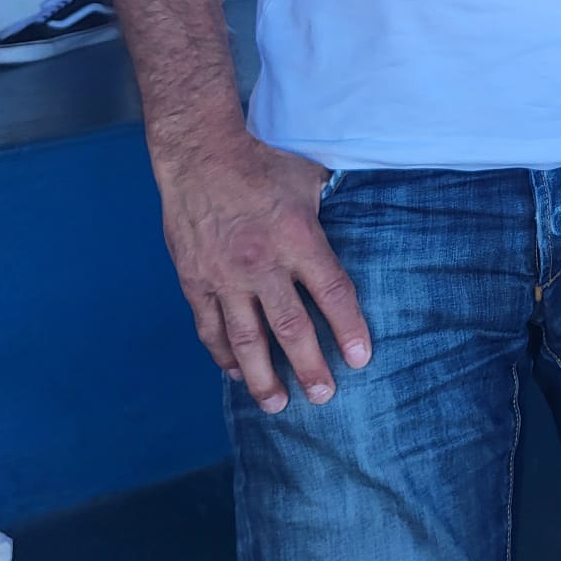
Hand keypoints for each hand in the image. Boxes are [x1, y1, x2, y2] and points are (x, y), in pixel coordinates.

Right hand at [155, 135, 371, 412]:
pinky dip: (224, 355)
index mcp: (298, 237)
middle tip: (324, 397)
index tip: (361, 358)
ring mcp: (225, 277)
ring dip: (264, 377)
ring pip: (247, 340)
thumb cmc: (262, 163)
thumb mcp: (309, 178)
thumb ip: (332, 207)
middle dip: (310, 367)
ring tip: (278, 404)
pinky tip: (237, 374)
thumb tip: (364, 216)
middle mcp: (262, 263)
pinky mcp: (196, 281)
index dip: (348, 328)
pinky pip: (211, 328)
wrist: (201, 155)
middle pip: (291, 328)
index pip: (332, 292)